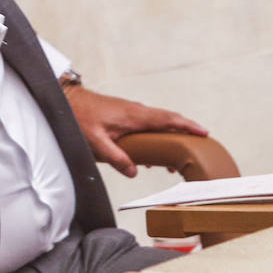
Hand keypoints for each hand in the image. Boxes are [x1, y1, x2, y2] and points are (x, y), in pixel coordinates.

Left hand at [64, 86, 207, 177]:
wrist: (68, 100)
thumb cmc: (80, 116)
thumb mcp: (96, 142)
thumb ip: (115, 157)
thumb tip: (134, 173)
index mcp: (135, 116)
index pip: (168, 119)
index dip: (187, 126)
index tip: (204, 133)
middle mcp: (137, 111)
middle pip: (169, 121)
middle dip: (185, 133)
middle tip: (199, 149)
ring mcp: (133, 112)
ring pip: (159, 124)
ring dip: (170, 138)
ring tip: (174, 161)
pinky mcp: (126, 115)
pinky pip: (149, 125)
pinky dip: (157, 137)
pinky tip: (152, 156)